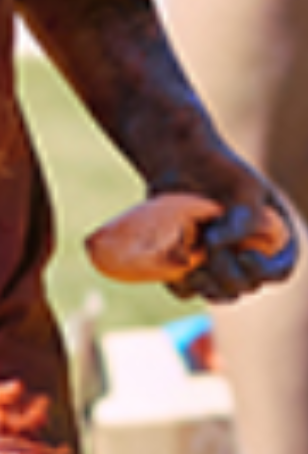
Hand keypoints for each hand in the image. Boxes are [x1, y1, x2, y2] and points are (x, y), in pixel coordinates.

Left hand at [155, 157, 298, 303]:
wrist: (182, 161)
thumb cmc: (221, 169)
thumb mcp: (242, 187)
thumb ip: (241, 218)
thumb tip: (214, 246)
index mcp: (274, 238)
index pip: (280, 270)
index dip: (265, 272)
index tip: (244, 256)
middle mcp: (249, 255)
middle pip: (246, 285)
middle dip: (228, 273)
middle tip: (208, 244)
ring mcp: (220, 263)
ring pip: (218, 292)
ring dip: (206, 284)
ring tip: (192, 258)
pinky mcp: (192, 265)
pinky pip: (186, 289)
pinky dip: (180, 280)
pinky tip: (173, 256)